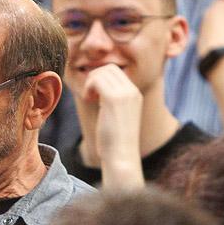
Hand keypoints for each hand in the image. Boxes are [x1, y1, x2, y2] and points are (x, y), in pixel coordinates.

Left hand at [82, 65, 142, 184]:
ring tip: (89, 98)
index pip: (116, 71)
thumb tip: (96, 89)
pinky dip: (88, 87)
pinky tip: (88, 100)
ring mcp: (125, 94)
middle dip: (94, 78)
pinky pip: (96, 80)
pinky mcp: (114, 99)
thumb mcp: (117, 116)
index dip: (101, 78)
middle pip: (109, 68)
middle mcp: (132, 91)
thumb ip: (111, 100)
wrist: (121, 156)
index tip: (94, 95)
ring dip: (90, 82)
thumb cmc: (115, 141)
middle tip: (90, 96)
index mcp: (135, 94)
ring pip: (102, 72)